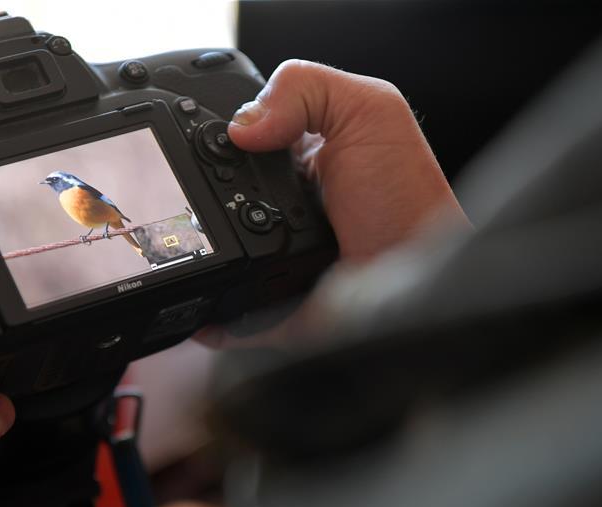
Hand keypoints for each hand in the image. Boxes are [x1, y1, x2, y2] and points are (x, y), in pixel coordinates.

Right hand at [195, 61, 469, 347]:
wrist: (425, 279)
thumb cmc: (408, 198)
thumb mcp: (368, 111)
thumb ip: (305, 89)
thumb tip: (239, 126)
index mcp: (303, 159)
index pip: (241, 143)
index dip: (215, 139)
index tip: (183, 140)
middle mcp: (286, 210)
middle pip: (218, 203)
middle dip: (191, 204)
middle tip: (176, 203)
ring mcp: (279, 262)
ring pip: (220, 260)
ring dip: (197, 260)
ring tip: (175, 254)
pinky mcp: (280, 309)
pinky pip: (235, 319)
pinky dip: (214, 322)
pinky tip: (198, 317)